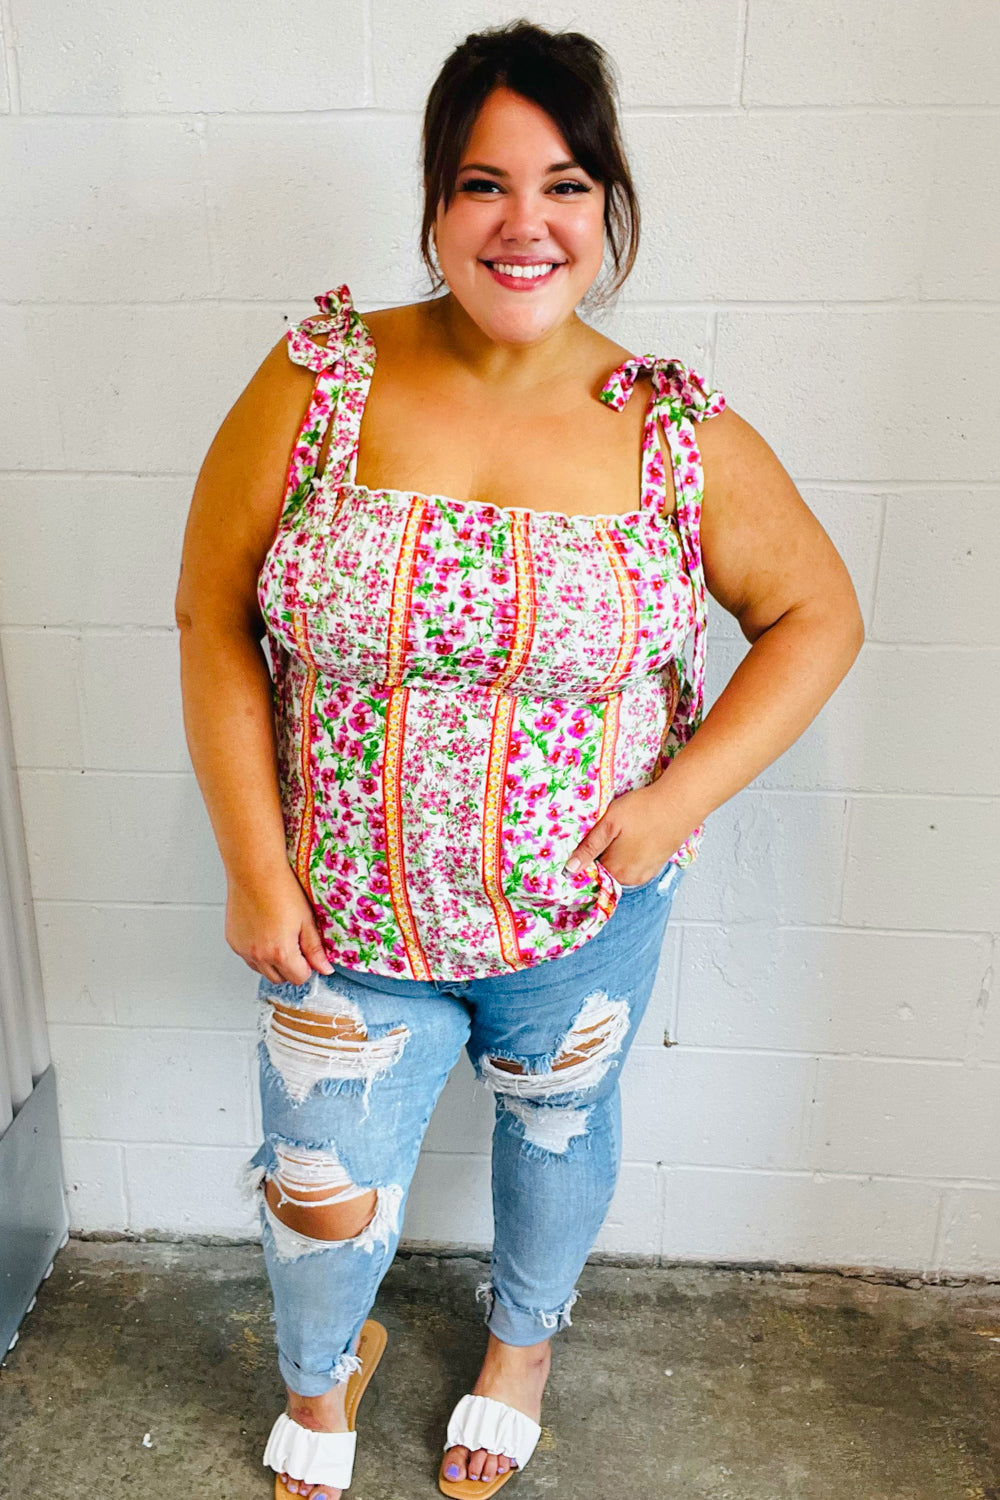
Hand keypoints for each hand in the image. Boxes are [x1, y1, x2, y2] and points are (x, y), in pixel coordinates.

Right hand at [224, 864, 334, 985]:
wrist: (254, 870)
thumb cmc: (281, 889)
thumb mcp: (306, 920)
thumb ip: (315, 949)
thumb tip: (325, 969)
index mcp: (281, 953)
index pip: (299, 978)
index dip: (307, 966)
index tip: (307, 952)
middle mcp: (259, 956)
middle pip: (280, 979)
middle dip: (290, 967)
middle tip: (294, 943)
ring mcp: (243, 950)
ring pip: (262, 970)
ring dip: (272, 962)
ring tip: (278, 935)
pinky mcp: (233, 941)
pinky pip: (248, 957)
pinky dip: (257, 951)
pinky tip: (264, 931)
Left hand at [563, 783, 682, 887]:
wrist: (679, 803)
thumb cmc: (644, 809)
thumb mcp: (608, 824)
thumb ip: (588, 848)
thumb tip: (569, 870)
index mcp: (616, 871)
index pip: (590, 872)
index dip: (585, 856)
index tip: (585, 841)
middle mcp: (631, 878)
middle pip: (606, 871)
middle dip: (601, 855)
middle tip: (604, 833)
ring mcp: (646, 873)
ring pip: (621, 868)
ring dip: (617, 854)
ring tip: (621, 833)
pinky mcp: (657, 864)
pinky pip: (636, 864)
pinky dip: (631, 854)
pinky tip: (634, 837)